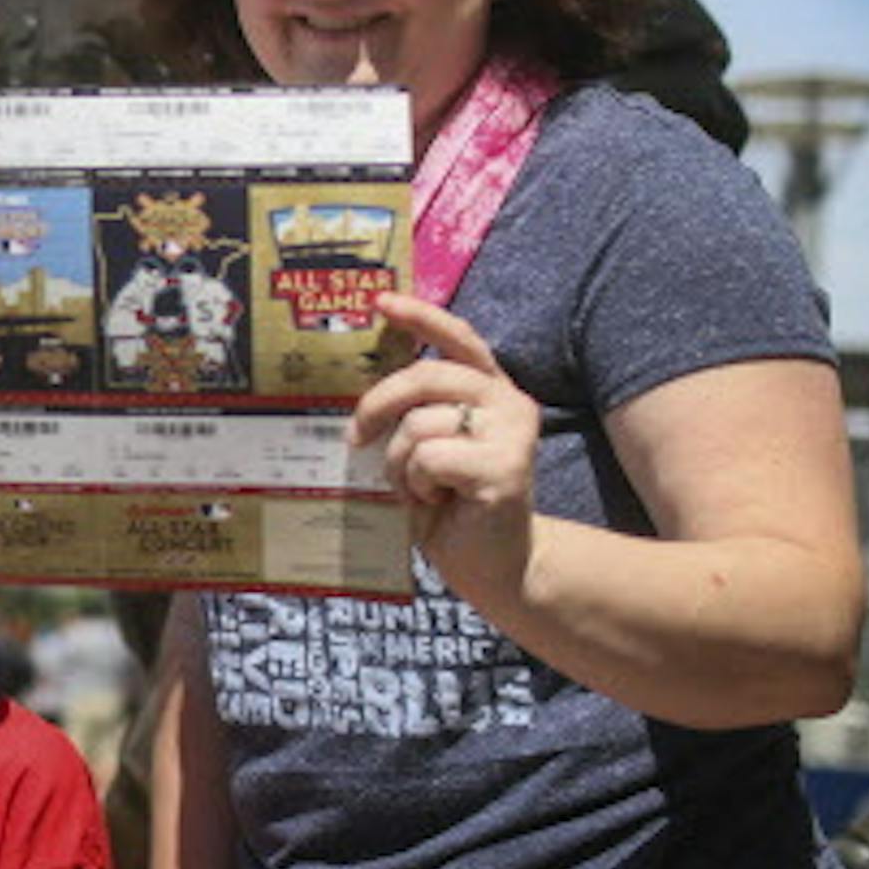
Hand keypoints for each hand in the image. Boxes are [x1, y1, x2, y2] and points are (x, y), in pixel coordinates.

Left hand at [352, 291, 540, 607]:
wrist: (496, 566)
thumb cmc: (452, 506)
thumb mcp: (426, 449)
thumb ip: (411, 414)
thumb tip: (360, 397)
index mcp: (488, 389)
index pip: (457, 338)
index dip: (420, 316)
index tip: (381, 302)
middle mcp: (508, 401)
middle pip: (424, 376)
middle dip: (378, 405)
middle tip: (357, 438)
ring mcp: (512, 432)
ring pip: (419, 422)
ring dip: (399, 462)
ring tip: (417, 488)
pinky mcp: (507, 466)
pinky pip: (430, 456)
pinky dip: (418, 483)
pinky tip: (438, 501)